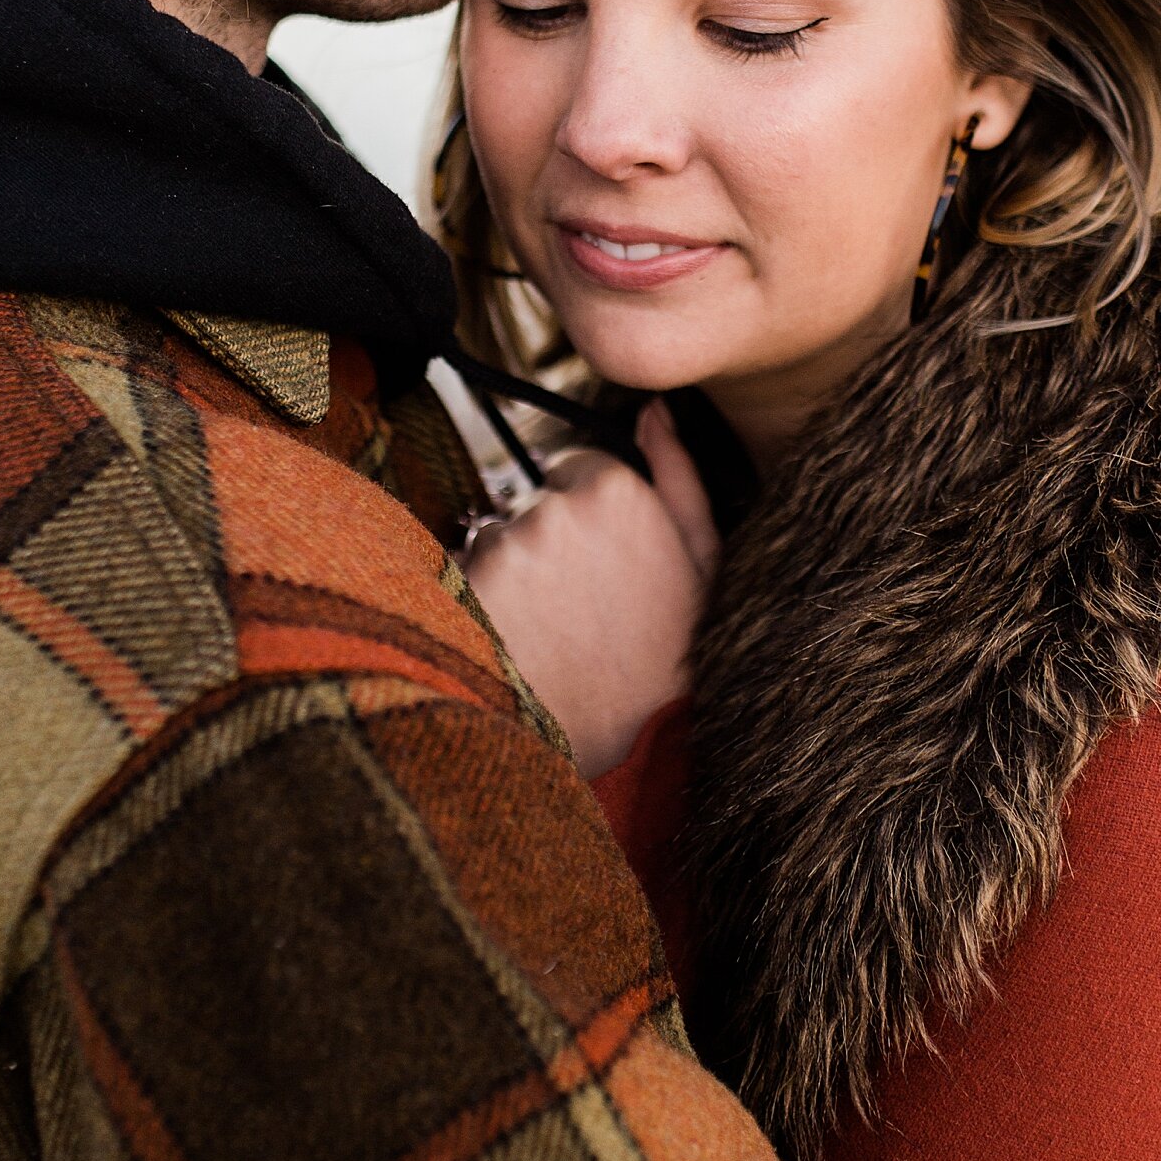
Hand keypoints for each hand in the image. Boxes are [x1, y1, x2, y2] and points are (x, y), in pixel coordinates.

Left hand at [464, 401, 719, 777]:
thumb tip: (654, 411)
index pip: (574, 466)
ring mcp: (502, 547)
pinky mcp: (462, 588)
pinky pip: (458, 575)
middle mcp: (553, 507)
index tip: (602, 566)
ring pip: (492, 538)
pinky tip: (514, 645)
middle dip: (547, 543)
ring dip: (510, 575)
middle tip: (578, 609)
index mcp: (616, 488)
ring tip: (549, 634)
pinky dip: (477, 604)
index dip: (588, 516)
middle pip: (531, 501)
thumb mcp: (702, 564)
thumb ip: (679, 476)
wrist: (617, 749)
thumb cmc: (667, 656)